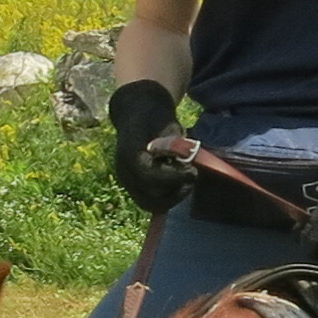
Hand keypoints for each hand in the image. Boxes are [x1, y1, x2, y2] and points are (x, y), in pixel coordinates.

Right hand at [107, 80, 193, 216]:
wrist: (137, 114)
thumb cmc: (154, 116)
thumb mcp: (166, 122)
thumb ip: (174, 142)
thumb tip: (185, 158)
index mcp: (129, 154)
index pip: (148, 175)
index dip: (173, 177)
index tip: (193, 171)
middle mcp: (125, 172)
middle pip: (149, 196)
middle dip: (175, 191)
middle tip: (192, 177)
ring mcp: (127, 181)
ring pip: (150, 203)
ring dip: (172, 197)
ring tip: (186, 181)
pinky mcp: (134, 187)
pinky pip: (149, 201)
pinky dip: (166, 198)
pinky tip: (179, 186)